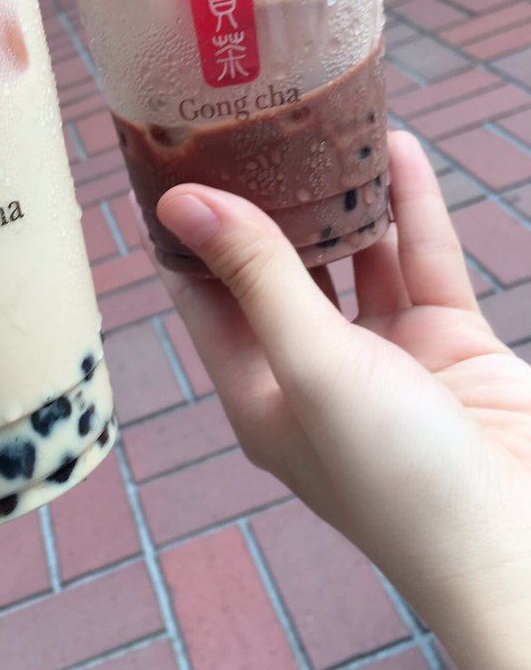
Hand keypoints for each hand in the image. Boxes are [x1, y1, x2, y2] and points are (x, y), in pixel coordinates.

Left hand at [155, 131, 530, 669]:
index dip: (188, 229)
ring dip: (344, 196)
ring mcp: (386, 357)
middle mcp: (313, 371)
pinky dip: (411, 208)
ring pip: (357, 257)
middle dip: (268, 200)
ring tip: (324, 122)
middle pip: (279, 267)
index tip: (173, 157)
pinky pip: (423, 261)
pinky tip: (396, 148)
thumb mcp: (313, 366)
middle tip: (251, 121)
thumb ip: (256, 277)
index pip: (203, 294)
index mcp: (259, 391)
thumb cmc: (400, 477)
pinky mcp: (449, 345)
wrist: (525, 548)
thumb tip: (180, 202)